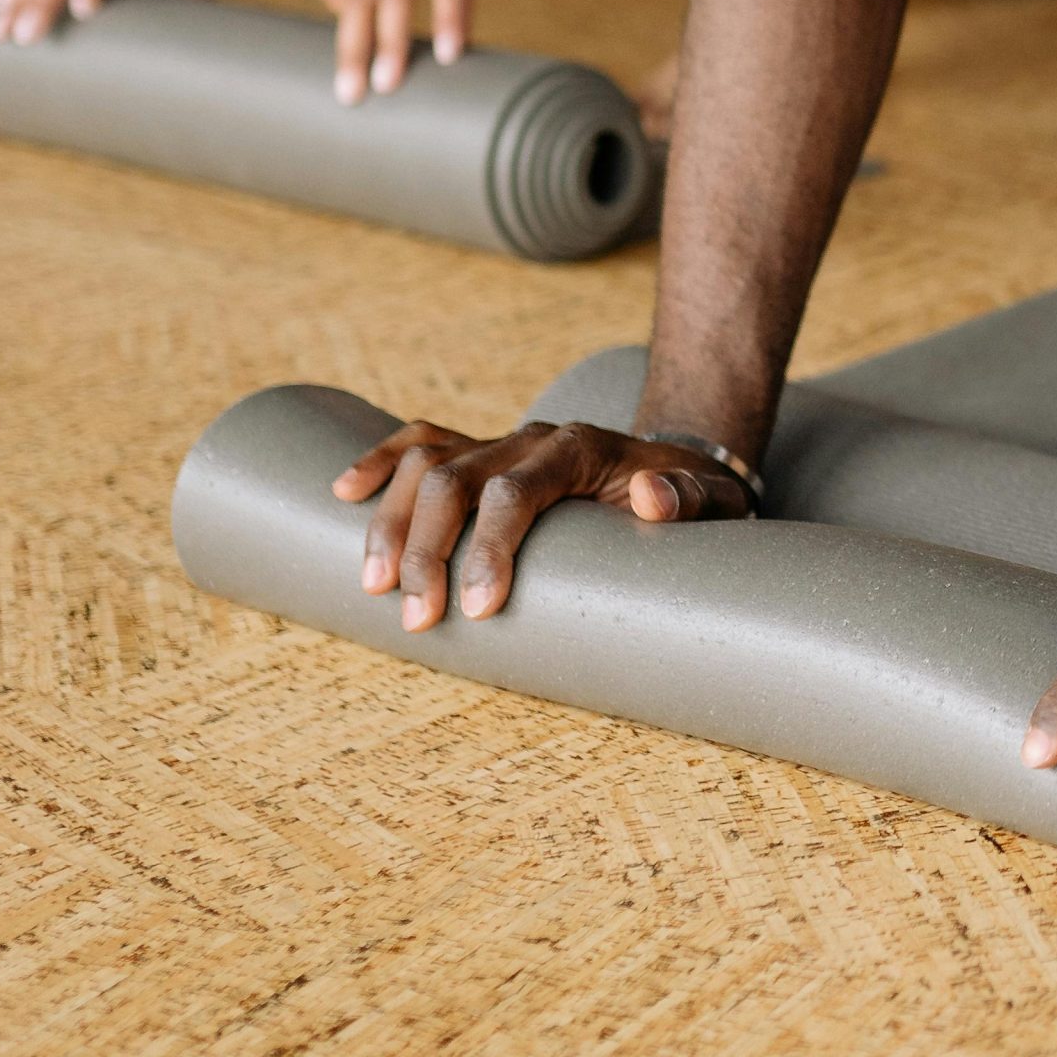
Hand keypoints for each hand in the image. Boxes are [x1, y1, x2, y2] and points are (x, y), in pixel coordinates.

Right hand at [336, 418, 752, 628]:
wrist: (679, 468)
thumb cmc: (692, 499)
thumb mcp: (713, 503)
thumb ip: (689, 498)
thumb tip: (649, 494)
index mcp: (581, 448)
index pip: (516, 490)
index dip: (490, 546)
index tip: (478, 609)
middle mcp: (533, 438)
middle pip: (458, 478)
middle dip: (427, 548)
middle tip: (417, 617)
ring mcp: (503, 443)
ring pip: (427, 464)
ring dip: (392, 522)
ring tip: (372, 588)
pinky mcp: (483, 455)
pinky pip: (422, 445)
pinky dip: (381, 464)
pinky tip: (344, 494)